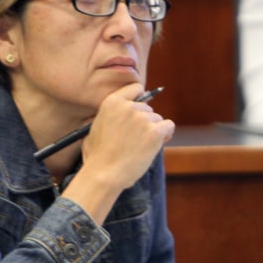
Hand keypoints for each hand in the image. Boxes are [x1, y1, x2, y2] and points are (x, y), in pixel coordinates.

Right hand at [61, 84, 173, 221]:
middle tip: (136, 139)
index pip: (135, 88)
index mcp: (112, 102)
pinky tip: (155, 145)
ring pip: (158, 119)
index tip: (141, 108)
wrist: (104, 174)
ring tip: (140, 147)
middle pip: (148, 108)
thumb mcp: (94, 128)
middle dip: (144, 121)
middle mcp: (128, 107)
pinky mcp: (155, 132)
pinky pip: (168, 127)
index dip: (140, 98)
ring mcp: (143, 118)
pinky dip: (165, 135)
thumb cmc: (97, 157)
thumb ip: (108, 117)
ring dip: (153, 131)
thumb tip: (119, 114)